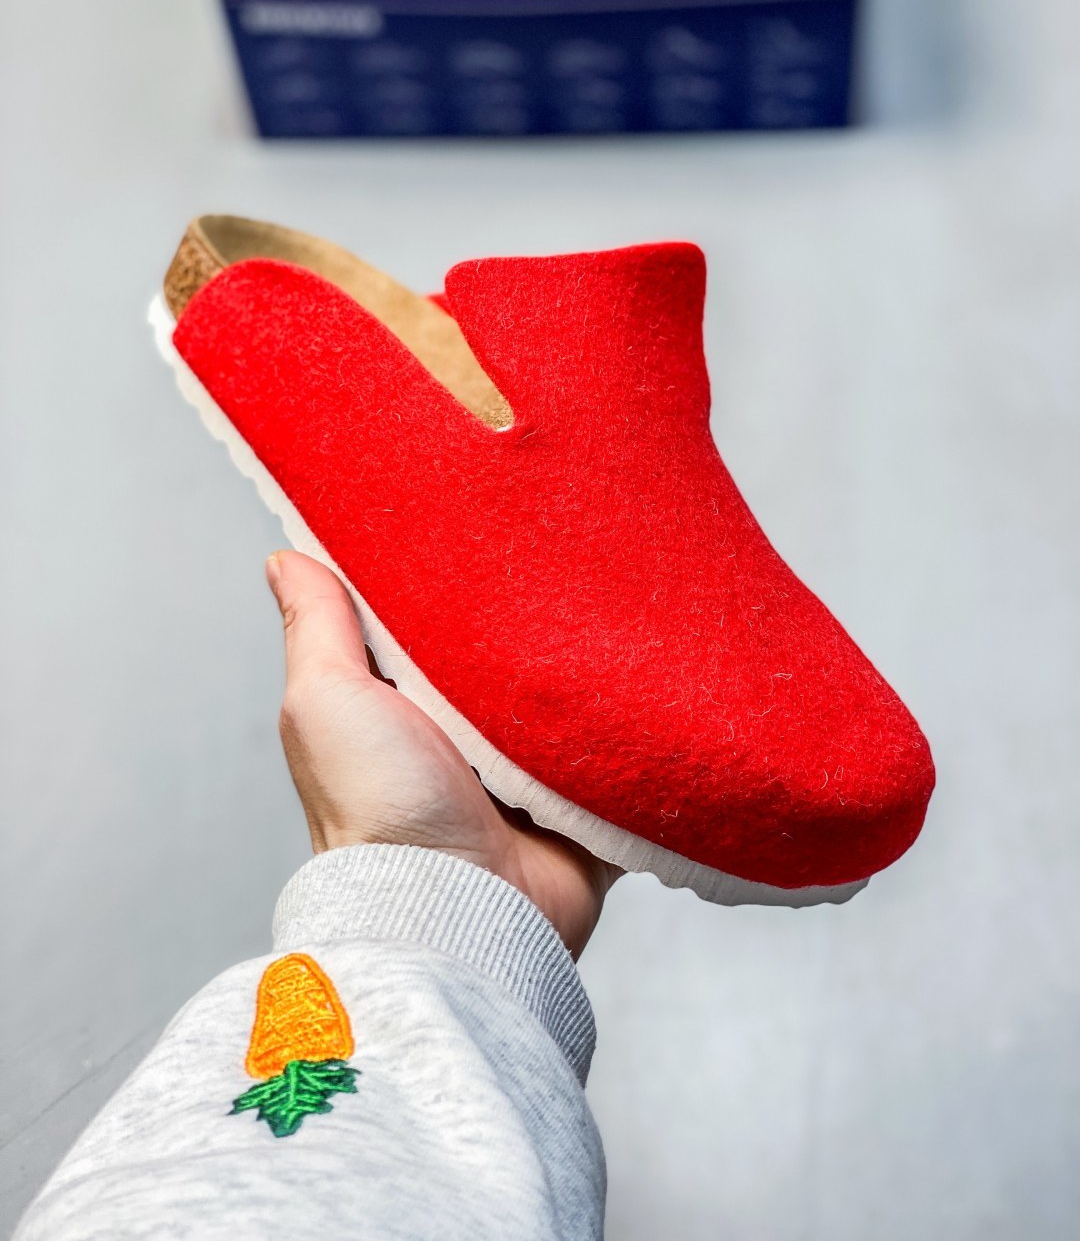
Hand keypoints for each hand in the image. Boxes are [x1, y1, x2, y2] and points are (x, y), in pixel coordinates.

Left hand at [266, 551, 619, 957]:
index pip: (436, 622)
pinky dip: (642, 724)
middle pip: (511, 656)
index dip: (456, 576)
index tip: (487, 516)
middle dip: (539, 615)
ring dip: (595, 667)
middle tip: (575, 546)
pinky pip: (627, 752)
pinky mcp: (587, 806)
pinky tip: (665, 673)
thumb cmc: (377, 812)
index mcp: (407, 706)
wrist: (460, 913)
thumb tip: (283, 557)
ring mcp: (532, 776)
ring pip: (575, 699)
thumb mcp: (328, 699)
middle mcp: (468, 738)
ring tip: (628, 597)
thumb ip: (318, 629)